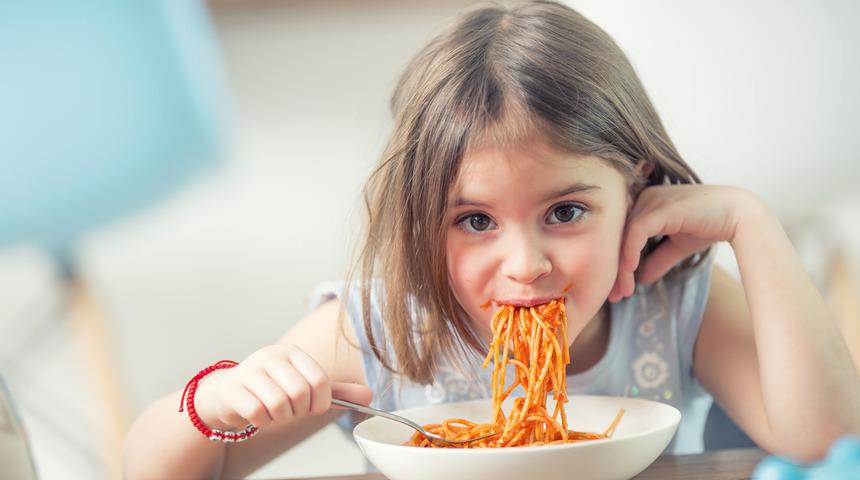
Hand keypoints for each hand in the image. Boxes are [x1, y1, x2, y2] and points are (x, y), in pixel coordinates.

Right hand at [193, 344, 371, 429]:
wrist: (229, 393)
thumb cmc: (272, 389)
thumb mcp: (305, 386)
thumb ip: (336, 391)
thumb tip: (369, 396)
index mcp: (294, 353)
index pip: (320, 380)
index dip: (320, 402)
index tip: (312, 407)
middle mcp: (272, 356)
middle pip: (300, 393)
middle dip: (299, 411)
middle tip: (290, 411)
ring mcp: (250, 369)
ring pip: (279, 403)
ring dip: (280, 418)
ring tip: (274, 412)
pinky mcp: (233, 387)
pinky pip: (257, 413)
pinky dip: (262, 422)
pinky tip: (258, 415)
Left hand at [608, 184, 761, 302]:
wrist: (739, 216)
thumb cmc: (709, 226)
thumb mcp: (677, 247)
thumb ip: (658, 260)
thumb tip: (641, 279)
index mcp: (645, 205)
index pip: (622, 237)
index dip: (617, 264)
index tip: (617, 291)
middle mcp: (644, 199)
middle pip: (618, 237)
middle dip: (615, 270)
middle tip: (614, 297)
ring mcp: (651, 200)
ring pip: (624, 237)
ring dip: (622, 268)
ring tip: (623, 292)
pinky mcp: (660, 207)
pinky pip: (636, 231)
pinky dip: (630, 252)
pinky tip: (631, 271)